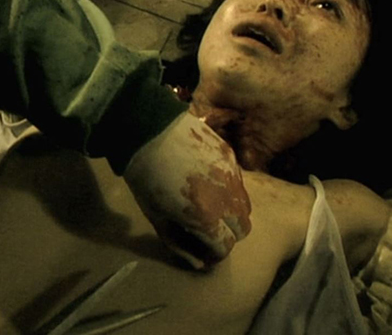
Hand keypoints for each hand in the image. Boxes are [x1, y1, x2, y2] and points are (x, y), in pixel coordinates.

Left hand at [123, 112, 251, 268]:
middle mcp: (227, 198)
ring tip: (211, 206)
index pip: (225, 248)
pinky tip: (208, 181)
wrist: (148, 128)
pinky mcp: (231, 156)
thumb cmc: (145, 177)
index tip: (203, 249)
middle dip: (228, 234)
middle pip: (243, 229)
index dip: (213, 253)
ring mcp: (232, 175)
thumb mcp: (156, 217)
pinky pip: (239, 182)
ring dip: (233, 213)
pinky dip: (230, 189)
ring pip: (246, 206)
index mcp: (206, 218)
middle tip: (208, 229)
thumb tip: (199, 263)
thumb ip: (179, 244)